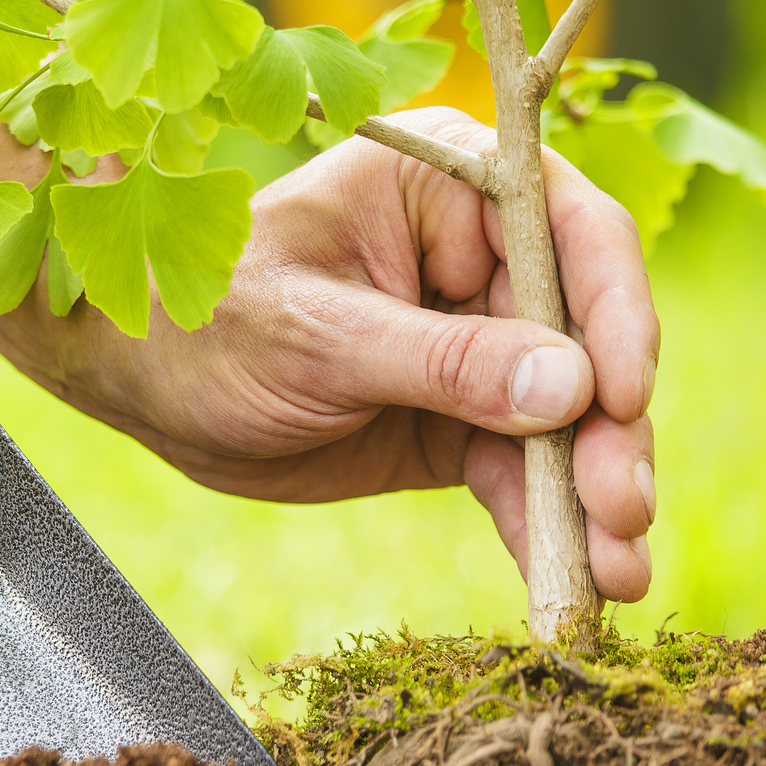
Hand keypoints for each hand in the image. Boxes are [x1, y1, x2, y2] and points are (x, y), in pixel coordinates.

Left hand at [10, 107, 657, 602]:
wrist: (142, 383)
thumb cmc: (206, 320)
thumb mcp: (315, 337)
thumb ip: (441, 362)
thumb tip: (573, 388)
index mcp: (449, 183)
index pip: (570, 233)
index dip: (615, 315)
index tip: (623, 398)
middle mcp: (483, 255)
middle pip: (590, 339)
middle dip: (611, 432)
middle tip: (621, 512)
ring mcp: (481, 343)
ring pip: (571, 418)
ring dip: (596, 494)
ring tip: (615, 571)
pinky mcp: (464, 420)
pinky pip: (524, 472)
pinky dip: (550, 524)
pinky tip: (578, 582)